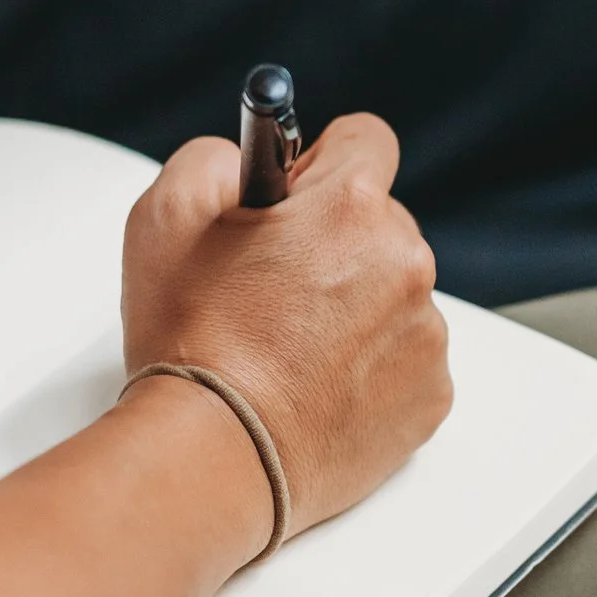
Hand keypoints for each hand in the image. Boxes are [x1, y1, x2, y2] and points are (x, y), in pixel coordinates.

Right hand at [121, 113, 451, 541]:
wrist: (214, 458)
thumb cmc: (191, 345)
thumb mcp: (165, 215)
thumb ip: (213, 159)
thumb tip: (247, 158)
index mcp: (351, 206)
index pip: (366, 139)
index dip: (321, 161)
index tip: (297, 191)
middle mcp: (405, 262)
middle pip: (380, 222)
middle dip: (334, 241)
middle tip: (273, 285)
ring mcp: (425, 333)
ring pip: (393, 293)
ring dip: (353, 305)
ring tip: (287, 347)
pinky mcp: (431, 394)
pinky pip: (405, 358)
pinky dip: (370, 366)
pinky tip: (316, 385)